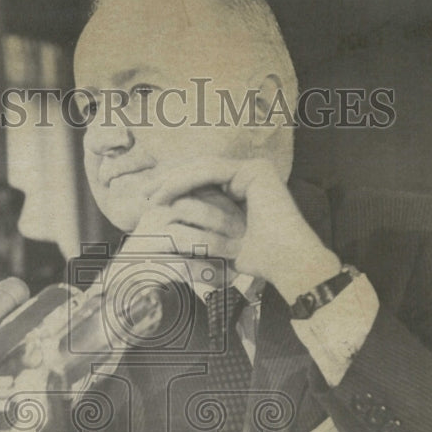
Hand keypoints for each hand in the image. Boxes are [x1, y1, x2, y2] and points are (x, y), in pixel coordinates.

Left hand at [119, 158, 341, 298]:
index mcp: (247, 185)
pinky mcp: (255, 170)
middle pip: (202, 170)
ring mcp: (255, 168)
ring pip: (203, 168)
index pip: (204, 179)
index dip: (176, 187)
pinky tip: (166, 192)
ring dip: (173, 180)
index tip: (150, 201)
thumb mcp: (224, 241)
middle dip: (170, 180)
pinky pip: (211, 171)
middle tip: (143, 192)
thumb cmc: (261, 260)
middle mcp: (252, 172)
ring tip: (150, 194)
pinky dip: (186, 180)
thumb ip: (206, 227)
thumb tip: (178, 229)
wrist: (288, 263)